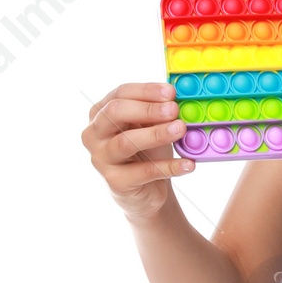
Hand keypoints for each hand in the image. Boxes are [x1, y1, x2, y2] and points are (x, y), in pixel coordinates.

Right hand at [82, 82, 193, 221]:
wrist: (146, 191)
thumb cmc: (146, 153)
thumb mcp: (149, 127)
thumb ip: (156, 112)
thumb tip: (176, 99)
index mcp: (100, 113)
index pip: (120, 94)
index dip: (146, 91)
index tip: (171, 92)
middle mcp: (94, 134)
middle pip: (116, 113)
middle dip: (147, 109)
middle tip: (174, 110)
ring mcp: (101, 158)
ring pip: (126, 142)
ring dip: (156, 134)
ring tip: (180, 129)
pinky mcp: (115, 182)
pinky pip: (144, 172)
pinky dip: (169, 167)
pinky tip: (187, 164)